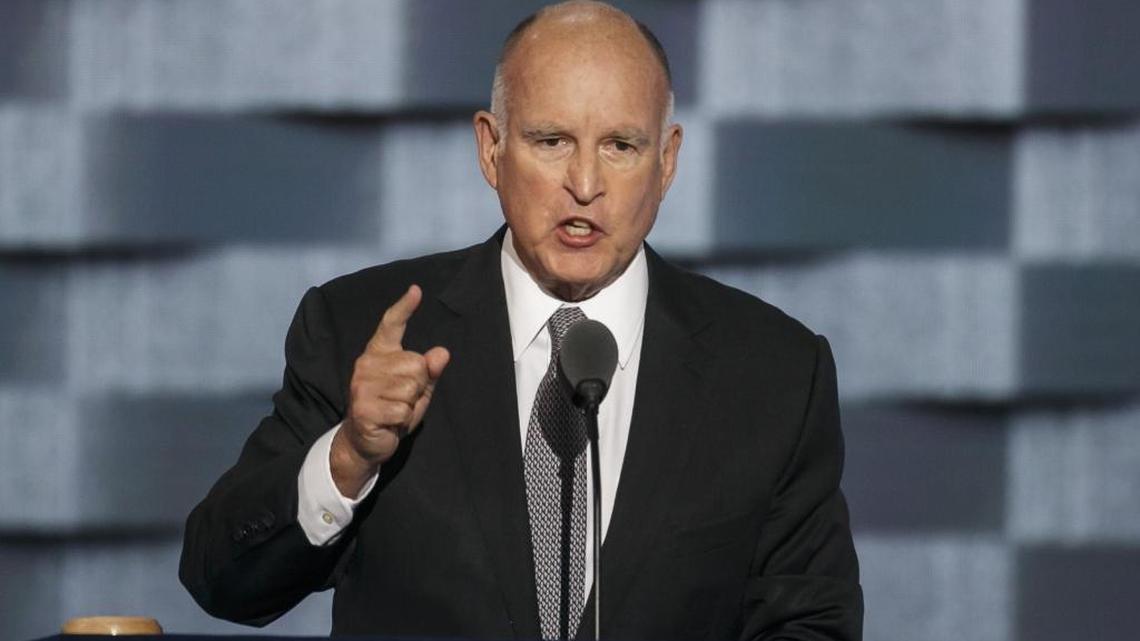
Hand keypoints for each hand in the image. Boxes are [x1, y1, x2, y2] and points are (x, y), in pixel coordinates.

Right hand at [331, 284, 449, 497]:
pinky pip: (403, 409)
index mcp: (379, 354)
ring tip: (395, 411)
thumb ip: (429, 371)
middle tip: (402, 399)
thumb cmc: (392, 411)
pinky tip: (389, 422)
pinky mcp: (363, 407)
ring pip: (411, 388)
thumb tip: (442, 352)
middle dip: (418, 386)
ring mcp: (363, 385)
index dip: (405, 308)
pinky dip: (404, 420)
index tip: (416, 290)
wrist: (364, 442)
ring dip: (410, 405)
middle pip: (417, 364)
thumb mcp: (417, 390)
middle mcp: (367, 364)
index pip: (391, 325)